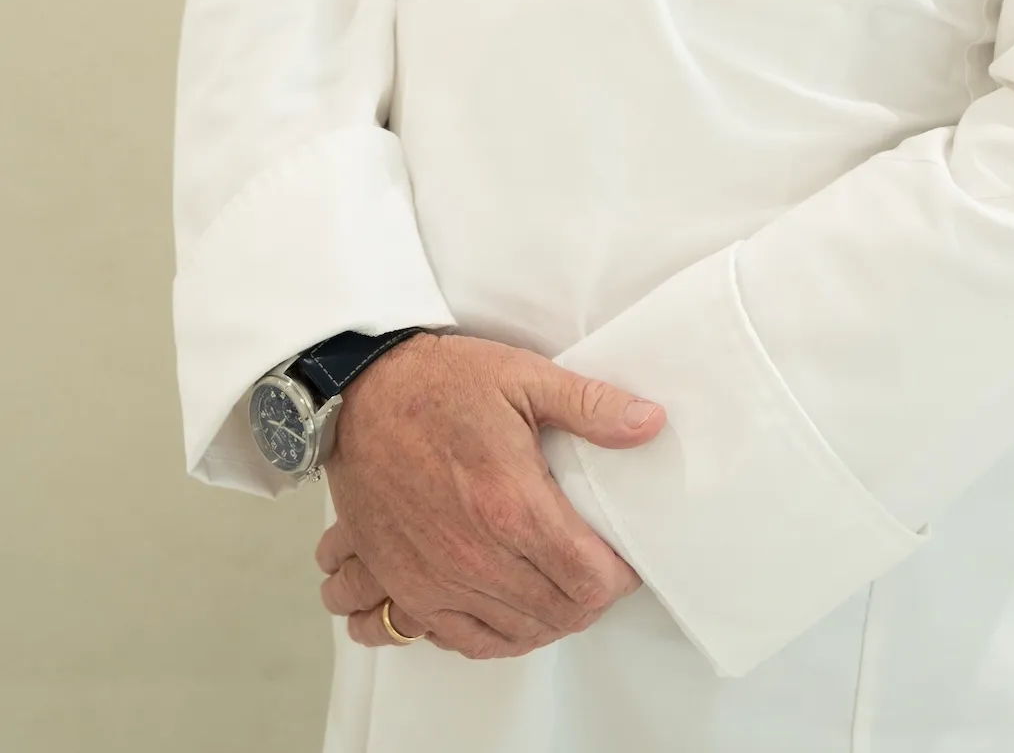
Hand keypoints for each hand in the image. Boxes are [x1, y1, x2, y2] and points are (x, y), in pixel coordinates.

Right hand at [316, 332, 665, 659]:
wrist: (359, 395)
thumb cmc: (441, 383)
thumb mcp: (524, 377)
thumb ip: (591, 405)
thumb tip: (650, 423)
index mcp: (511, 504)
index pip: (588, 578)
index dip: (619, 577)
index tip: (625, 560)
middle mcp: (474, 554)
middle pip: (558, 614)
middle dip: (590, 600)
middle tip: (599, 572)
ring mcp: (436, 578)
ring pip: (514, 634)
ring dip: (548, 621)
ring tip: (563, 592)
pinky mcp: (406, 585)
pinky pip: (460, 641)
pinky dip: (496, 638)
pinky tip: (512, 616)